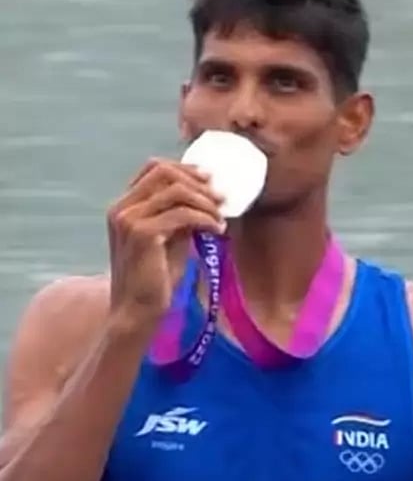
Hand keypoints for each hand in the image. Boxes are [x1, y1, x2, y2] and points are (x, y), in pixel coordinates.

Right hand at [105, 158, 224, 334]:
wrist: (139, 311)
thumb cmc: (156, 279)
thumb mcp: (171, 238)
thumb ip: (180, 216)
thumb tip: (207, 196)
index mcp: (125, 206)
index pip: (154, 169)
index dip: (186, 169)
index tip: (212, 180)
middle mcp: (121, 208)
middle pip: (164, 172)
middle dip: (198, 182)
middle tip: (223, 198)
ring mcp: (129, 219)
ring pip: (176, 190)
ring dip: (206, 201)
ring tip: (221, 218)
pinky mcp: (142, 234)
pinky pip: (182, 214)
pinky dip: (206, 218)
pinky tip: (218, 229)